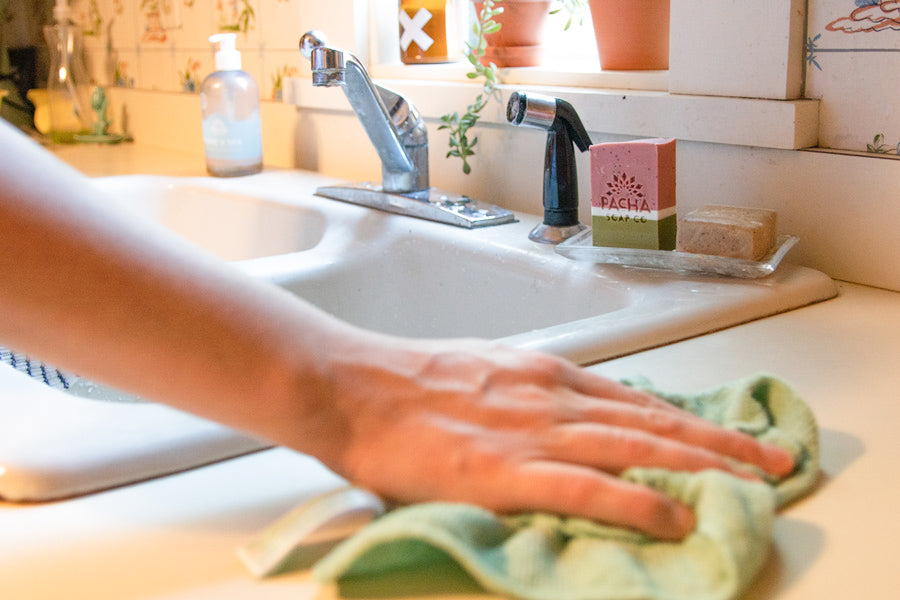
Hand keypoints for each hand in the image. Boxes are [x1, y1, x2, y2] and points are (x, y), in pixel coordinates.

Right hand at [303, 337, 794, 540]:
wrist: (353, 387)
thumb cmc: (406, 382)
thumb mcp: (482, 372)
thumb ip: (528, 393)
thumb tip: (563, 417)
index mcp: (543, 373)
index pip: (635, 398)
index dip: (688, 418)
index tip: (726, 433)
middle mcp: (551, 395)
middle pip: (653, 419)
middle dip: (719, 439)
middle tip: (771, 458)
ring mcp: (533, 431)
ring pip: (637, 447)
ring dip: (703, 465)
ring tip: (753, 482)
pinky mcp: (507, 469)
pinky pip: (587, 488)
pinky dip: (638, 501)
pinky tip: (675, 516)